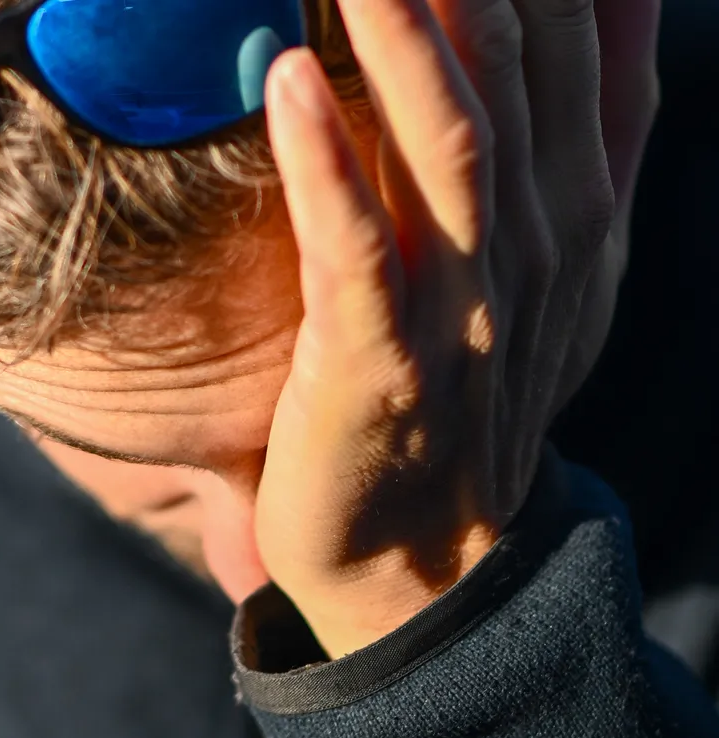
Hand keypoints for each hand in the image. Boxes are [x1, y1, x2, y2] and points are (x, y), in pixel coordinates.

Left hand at [214, 0, 660, 657]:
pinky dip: (324, 164)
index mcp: (576, 204)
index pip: (578, 39)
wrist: (426, 549)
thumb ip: (586, 130)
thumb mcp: (558, 258)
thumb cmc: (471, 383)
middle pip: (519, 71)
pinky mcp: (377, 362)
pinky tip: (289, 79)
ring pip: (451, 146)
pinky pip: (352, 250)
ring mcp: (461, 305)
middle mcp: (535, 243)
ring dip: (407, 40)